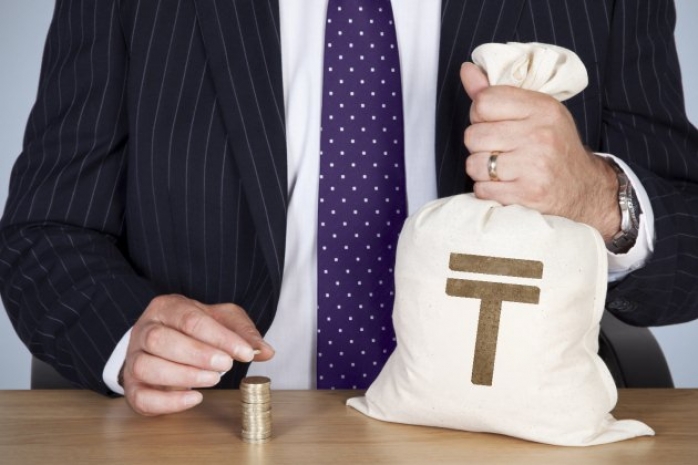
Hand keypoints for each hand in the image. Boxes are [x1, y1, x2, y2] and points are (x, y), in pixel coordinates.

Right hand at [122, 294, 273, 415]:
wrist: (165, 342)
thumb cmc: (195, 329)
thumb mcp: (222, 320)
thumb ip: (243, 332)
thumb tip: (265, 351)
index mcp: (166, 307)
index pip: (190, 319)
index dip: (219, 336)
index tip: (245, 352)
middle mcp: (144, 330)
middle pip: (160, 339)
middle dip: (197, 354)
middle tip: (226, 366)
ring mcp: (134, 358)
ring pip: (146, 367)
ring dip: (182, 376)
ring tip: (213, 380)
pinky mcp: (132, 386)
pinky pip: (141, 397)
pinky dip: (167, 402)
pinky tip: (194, 398)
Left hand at [460, 62, 619, 240]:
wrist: (583, 188)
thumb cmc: (554, 146)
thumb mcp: (535, 111)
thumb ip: (496, 92)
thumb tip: (466, 70)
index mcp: (542, 108)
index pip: (483, 102)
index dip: (479, 115)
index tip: (493, 123)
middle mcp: (539, 134)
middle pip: (473, 135)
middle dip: (479, 145)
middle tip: (499, 149)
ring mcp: (534, 166)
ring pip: (474, 164)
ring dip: (481, 170)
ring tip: (501, 168)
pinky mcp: (527, 194)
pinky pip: (482, 190)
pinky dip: (487, 190)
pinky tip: (506, 185)